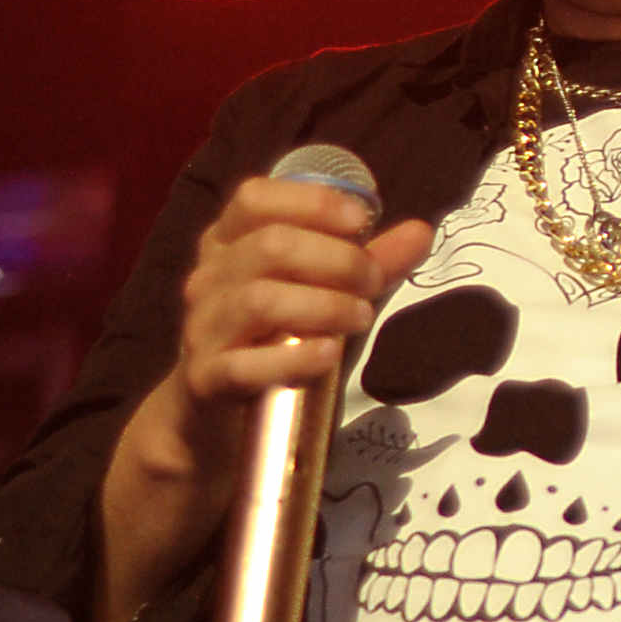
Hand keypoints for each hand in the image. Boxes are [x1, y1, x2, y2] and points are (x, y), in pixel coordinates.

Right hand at [97, 182, 434, 621]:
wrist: (210, 423)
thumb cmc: (272, 343)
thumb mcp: (320, 295)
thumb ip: (367, 262)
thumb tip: (420, 228)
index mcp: (227, 245)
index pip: (254, 198)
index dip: (310, 201)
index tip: (361, 221)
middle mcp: (207, 279)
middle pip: (268, 246)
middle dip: (334, 259)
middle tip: (373, 282)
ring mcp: (200, 330)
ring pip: (257, 300)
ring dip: (322, 304)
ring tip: (362, 317)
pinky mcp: (205, 381)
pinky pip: (243, 365)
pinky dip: (292, 357)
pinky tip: (328, 354)